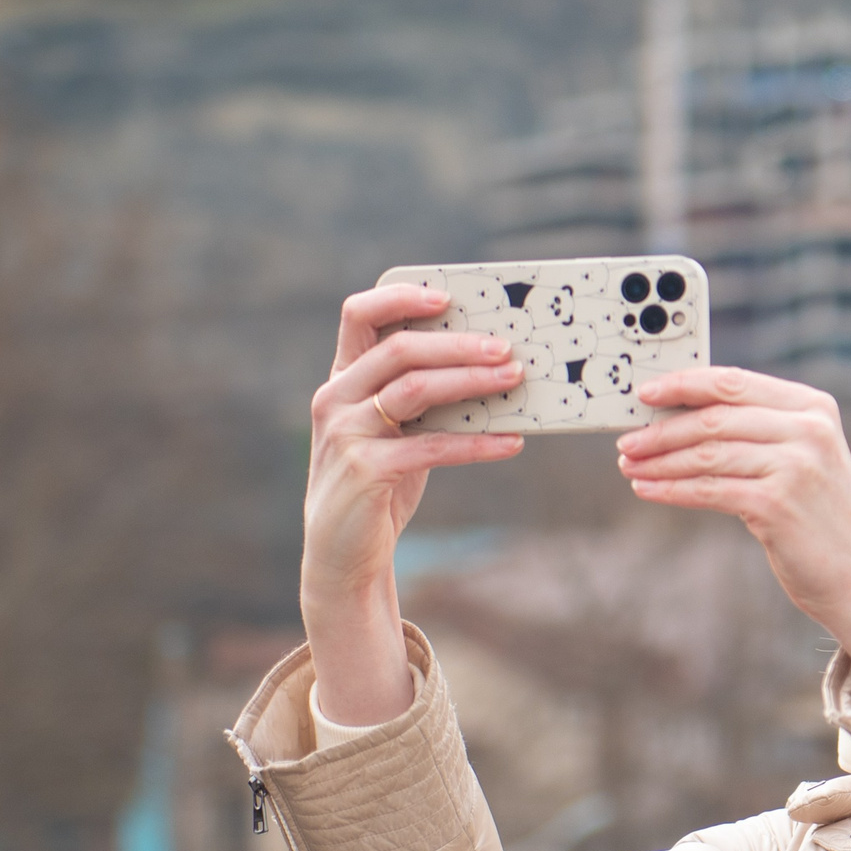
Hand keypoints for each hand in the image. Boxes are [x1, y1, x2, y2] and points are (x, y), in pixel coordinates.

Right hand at [302, 283, 525, 725]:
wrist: (344, 552)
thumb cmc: (379, 482)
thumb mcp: (392, 430)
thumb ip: (418, 395)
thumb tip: (489, 365)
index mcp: (341, 379)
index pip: (359, 314)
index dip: (400, 297)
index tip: (446, 297)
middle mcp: (335, 398)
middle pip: (399, 348)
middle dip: (458, 344)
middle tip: (507, 348)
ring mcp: (346, 434)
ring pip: (414, 389)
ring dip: (471, 382)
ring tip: (515, 381)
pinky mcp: (366, 471)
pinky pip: (432, 446)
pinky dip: (476, 443)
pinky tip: (511, 442)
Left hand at [619, 368, 850, 674]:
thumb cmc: (821, 520)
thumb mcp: (803, 461)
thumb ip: (760, 432)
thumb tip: (683, 417)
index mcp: (814, 408)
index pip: (735, 382)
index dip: (683, 383)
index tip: (646, 392)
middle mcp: (808, 430)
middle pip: (714, 417)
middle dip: (662, 429)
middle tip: (627, 441)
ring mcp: (795, 466)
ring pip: (706, 452)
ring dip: (660, 461)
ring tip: (629, 467)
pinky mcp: (777, 504)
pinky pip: (708, 489)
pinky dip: (670, 489)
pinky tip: (647, 490)